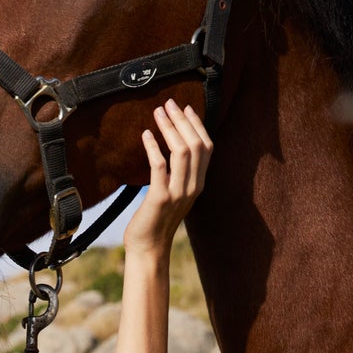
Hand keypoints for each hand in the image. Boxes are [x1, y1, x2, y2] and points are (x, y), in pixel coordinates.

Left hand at [124, 98, 212, 261]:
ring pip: (181, 151)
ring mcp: (178, 193)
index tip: (186, 108)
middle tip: (169, 103)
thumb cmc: (157, 220)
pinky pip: (159, 166)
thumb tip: (173, 147)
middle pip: (195, 144)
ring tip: (157, 113)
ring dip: (169, 128)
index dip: (198, 125)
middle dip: (182, 120)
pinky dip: (153, 147)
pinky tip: (145, 135)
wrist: (148, 248)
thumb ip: (178, 174)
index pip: (206, 147)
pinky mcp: (160, 198)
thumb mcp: (174, 194)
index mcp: (199, 184)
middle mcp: (193, 187)